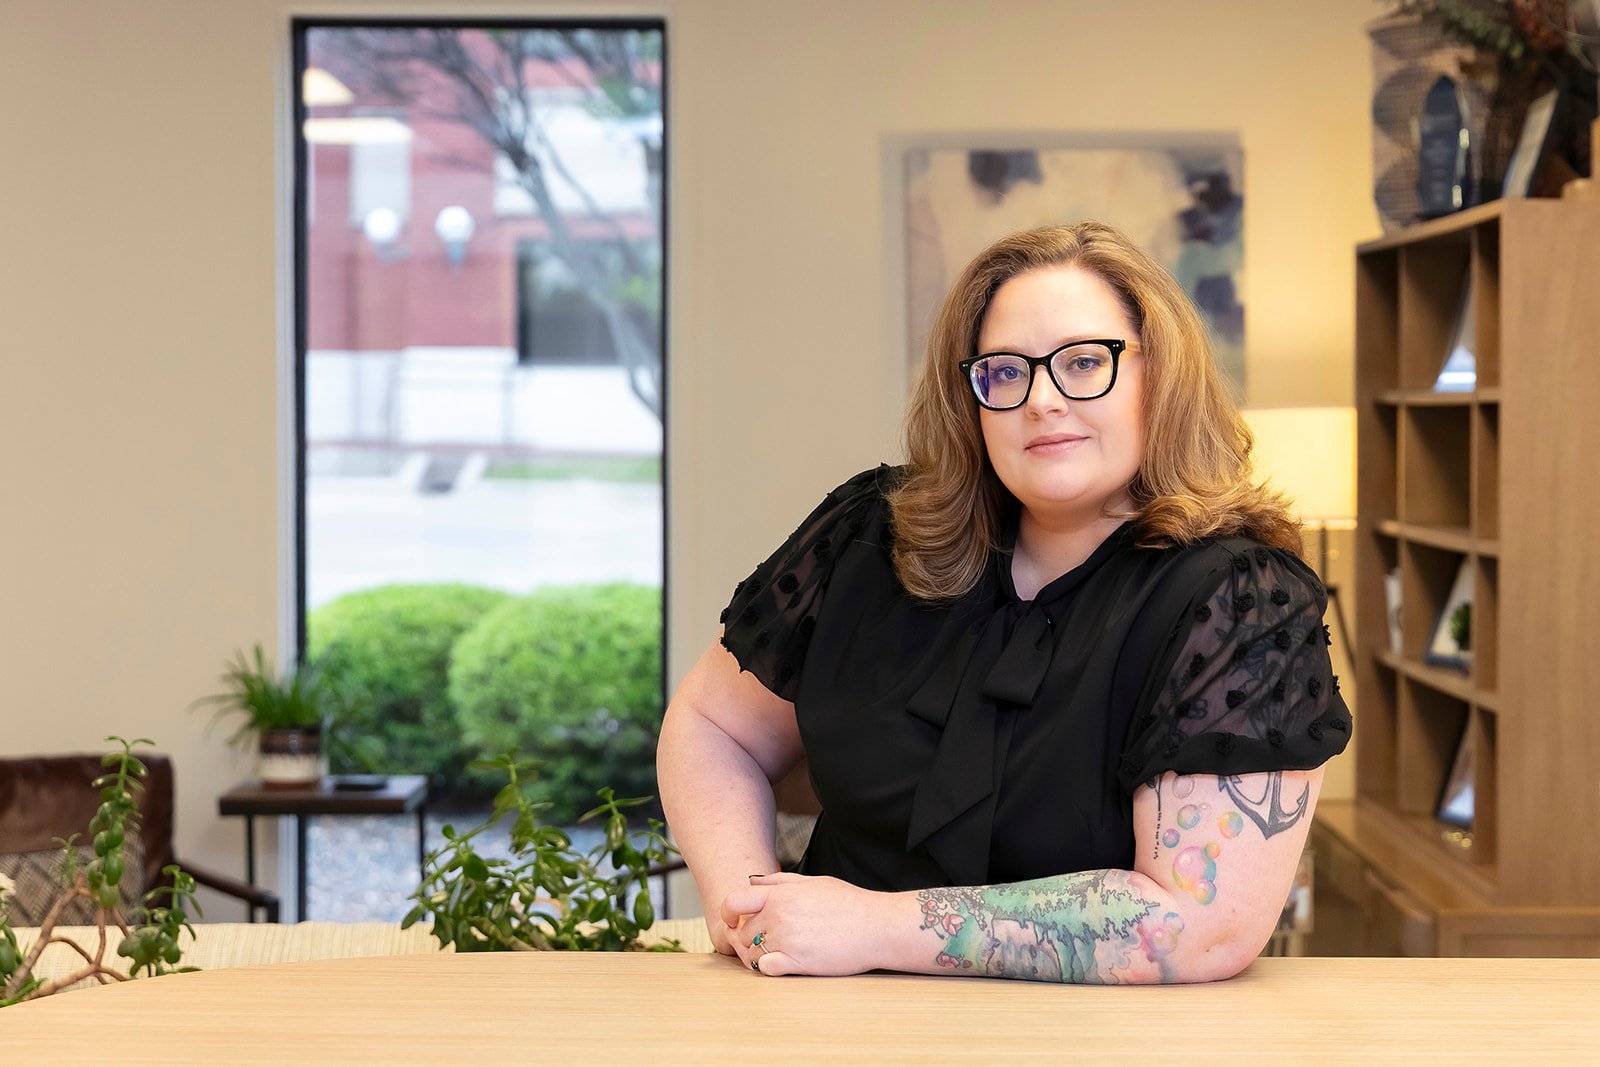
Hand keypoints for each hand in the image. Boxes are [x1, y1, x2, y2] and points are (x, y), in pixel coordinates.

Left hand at [717, 872, 889, 976]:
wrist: (876, 926)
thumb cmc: (848, 903)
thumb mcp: (812, 882)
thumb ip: (779, 882)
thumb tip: (753, 882)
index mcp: (780, 894)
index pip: (734, 901)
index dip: (728, 913)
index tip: (732, 920)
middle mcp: (779, 916)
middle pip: (741, 931)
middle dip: (747, 936)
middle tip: (764, 939)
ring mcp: (787, 940)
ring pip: (752, 952)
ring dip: (759, 953)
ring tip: (778, 951)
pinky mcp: (797, 963)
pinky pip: (765, 968)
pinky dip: (769, 967)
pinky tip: (783, 962)